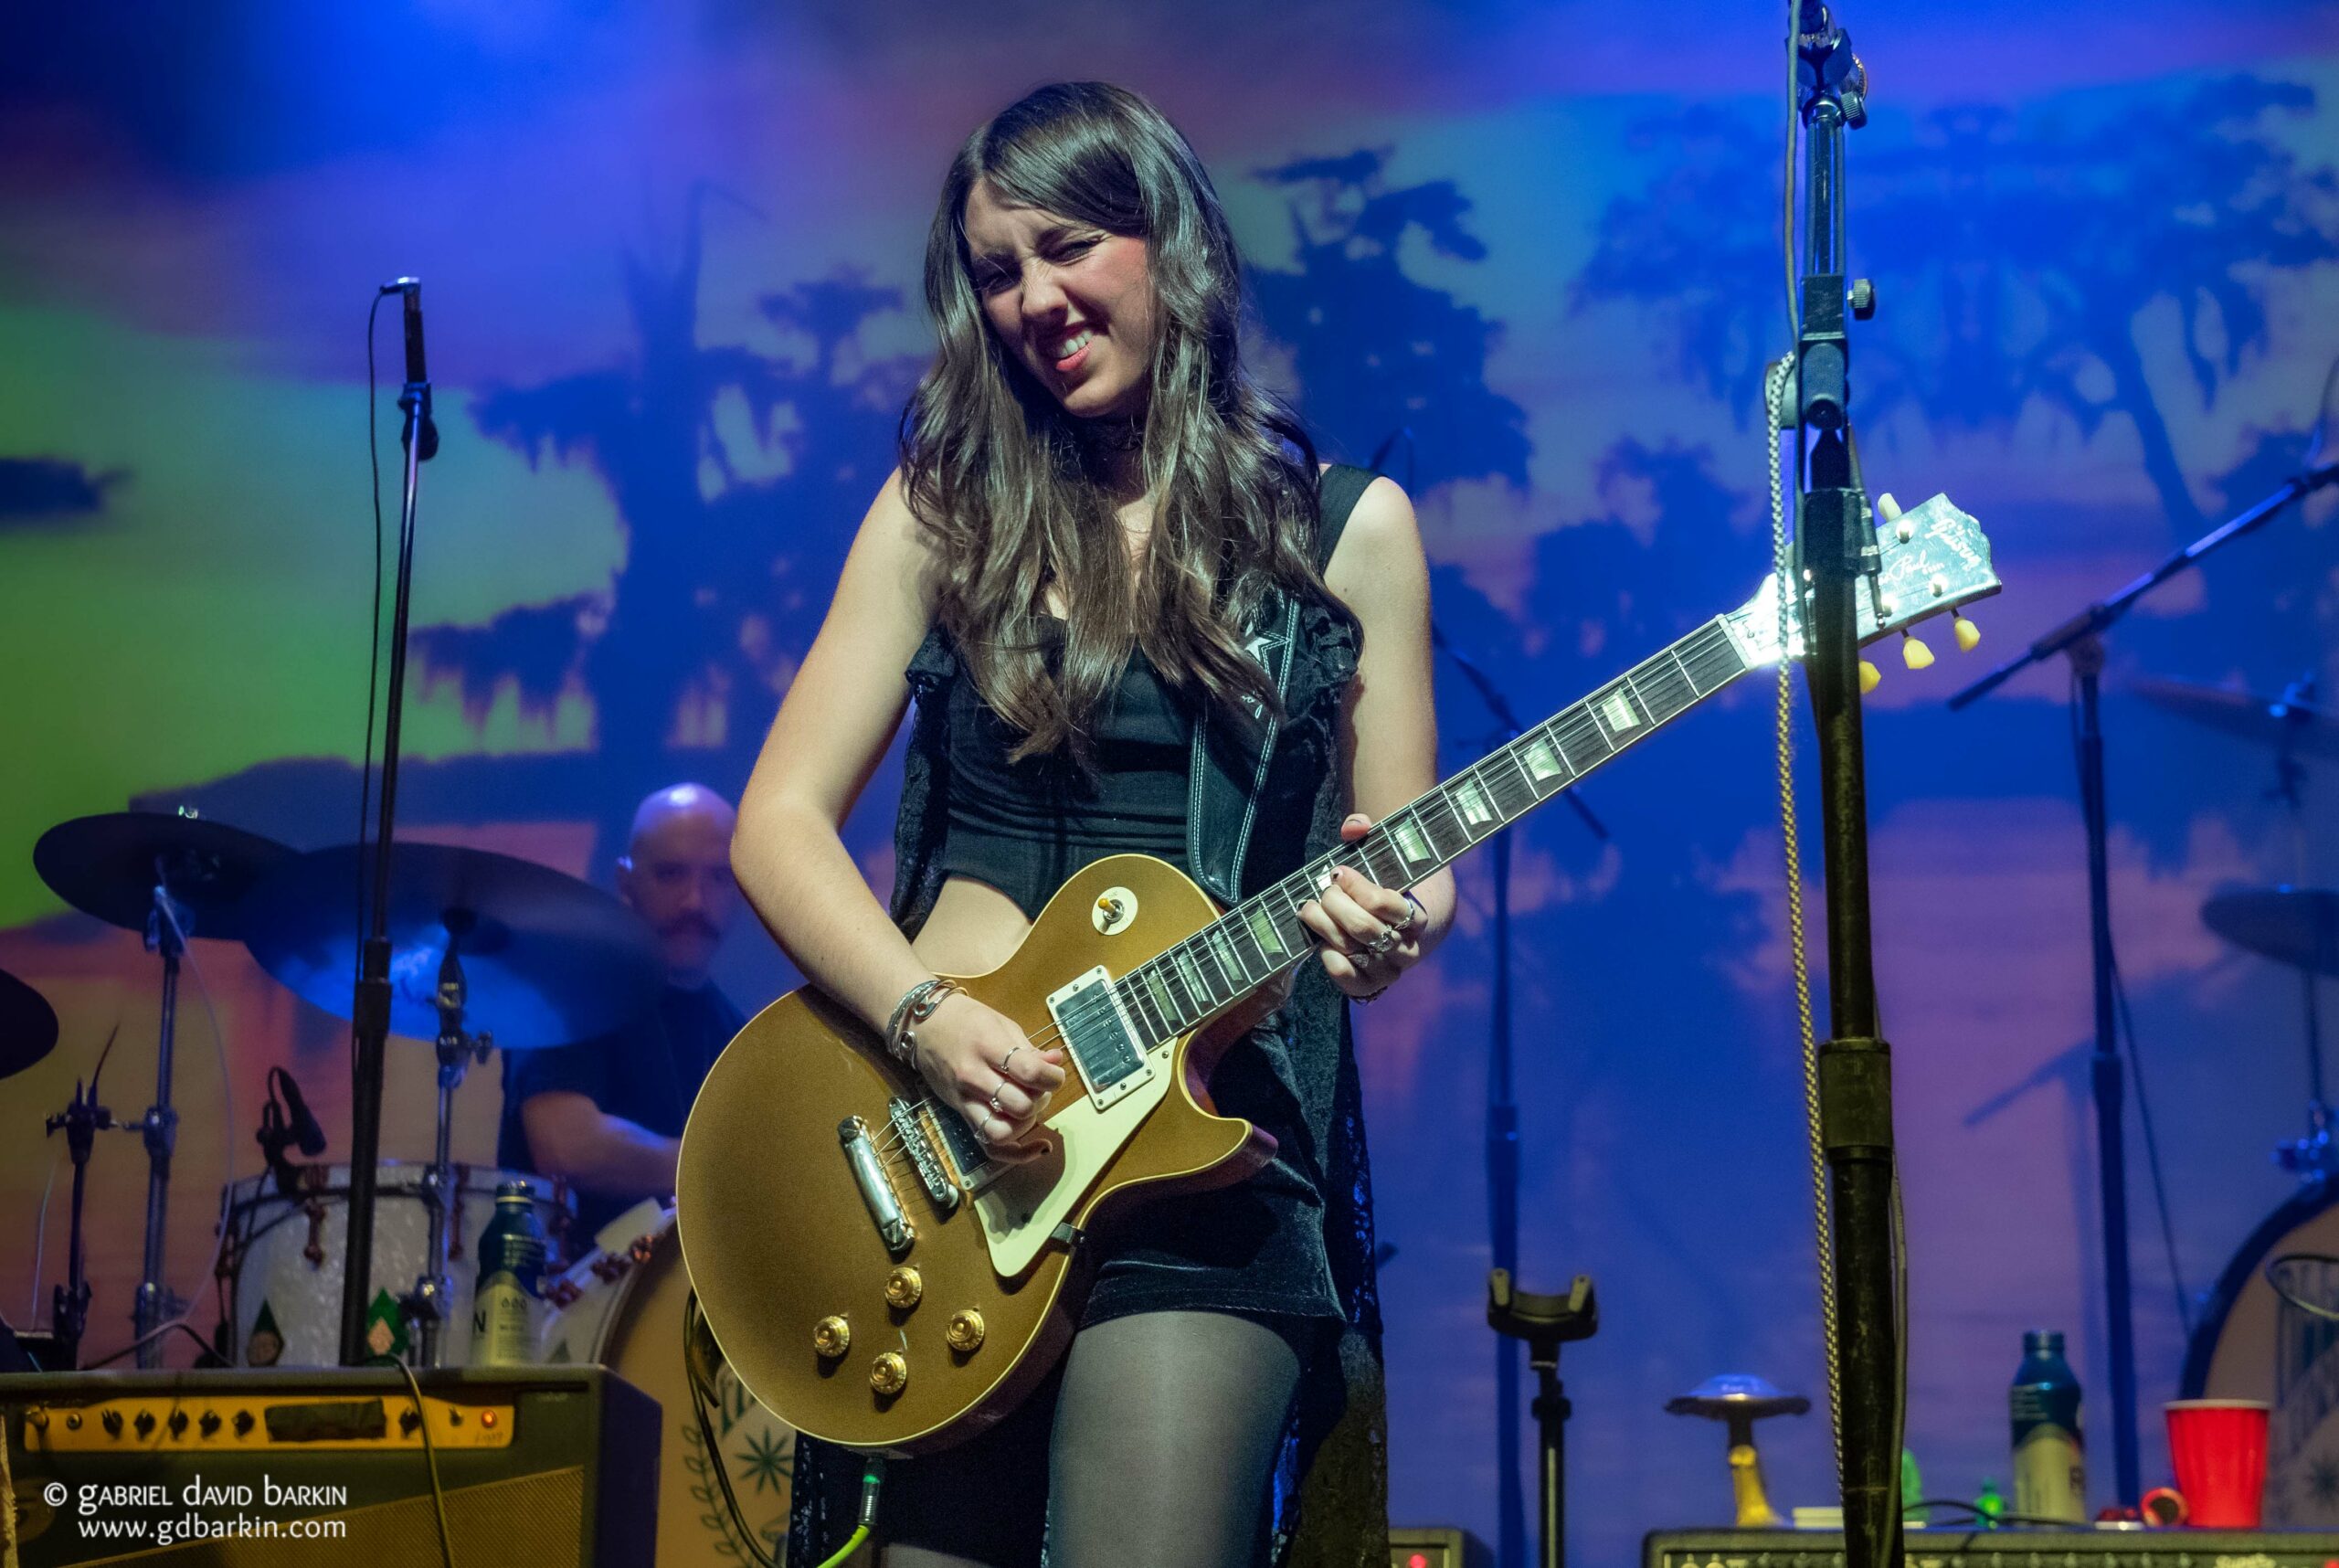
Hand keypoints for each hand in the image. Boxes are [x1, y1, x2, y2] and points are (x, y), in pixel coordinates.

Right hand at [910, 992, 1066, 1161]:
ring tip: (1029, 1105)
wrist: (923, 1026)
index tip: (1054, 1074)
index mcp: (988, 1047)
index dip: (1052, 1077)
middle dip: (1040, 1098)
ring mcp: (965, 1099)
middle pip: (1020, 1105)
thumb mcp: (1001, 1025)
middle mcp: (974, 1077)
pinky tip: (1039, 1147)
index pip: (1029, 1072)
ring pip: (1004, 1131)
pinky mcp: (961, 1113)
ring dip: (1026, 1122)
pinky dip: (1017, 1154)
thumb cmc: (966, 1020)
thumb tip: (1056, 1063)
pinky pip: (989, 1146)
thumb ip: (1029, 1049)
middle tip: (1038, 1086)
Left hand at [1298, 813, 1424, 1000]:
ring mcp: (1389, 970)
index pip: (1388, 905)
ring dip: (1325, 927)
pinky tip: (1322, 945)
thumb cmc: (1382, 890)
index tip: (1337, 872)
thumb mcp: (1379, 860)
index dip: (1358, 887)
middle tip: (1323, 891)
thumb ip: (1365, 834)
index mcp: (1417, 918)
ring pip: (1353, 950)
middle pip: (1365, 928)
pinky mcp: (1371, 986)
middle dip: (1336, 905)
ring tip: (1309, 909)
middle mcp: (1407, 948)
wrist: (1400, 931)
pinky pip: (1352, 982)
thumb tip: (1355, 826)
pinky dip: (1333, 963)